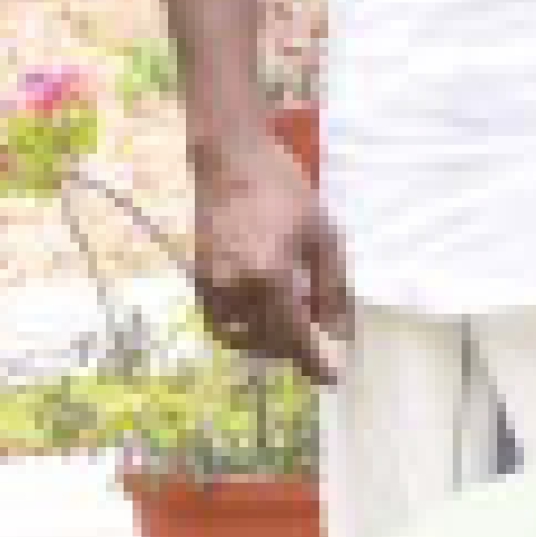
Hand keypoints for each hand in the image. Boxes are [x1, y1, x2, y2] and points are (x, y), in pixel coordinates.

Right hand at [185, 122, 351, 384]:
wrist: (229, 159)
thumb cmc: (284, 191)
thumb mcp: (324, 237)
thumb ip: (334, 290)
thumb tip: (339, 334)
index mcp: (270, 276)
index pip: (295, 338)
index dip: (317, 363)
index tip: (334, 377)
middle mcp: (234, 288)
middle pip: (271, 344)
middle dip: (298, 347)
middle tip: (319, 330)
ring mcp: (211, 286)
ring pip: (245, 339)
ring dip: (272, 340)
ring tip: (294, 315)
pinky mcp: (197, 281)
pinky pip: (222, 325)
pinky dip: (245, 329)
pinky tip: (265, 310)